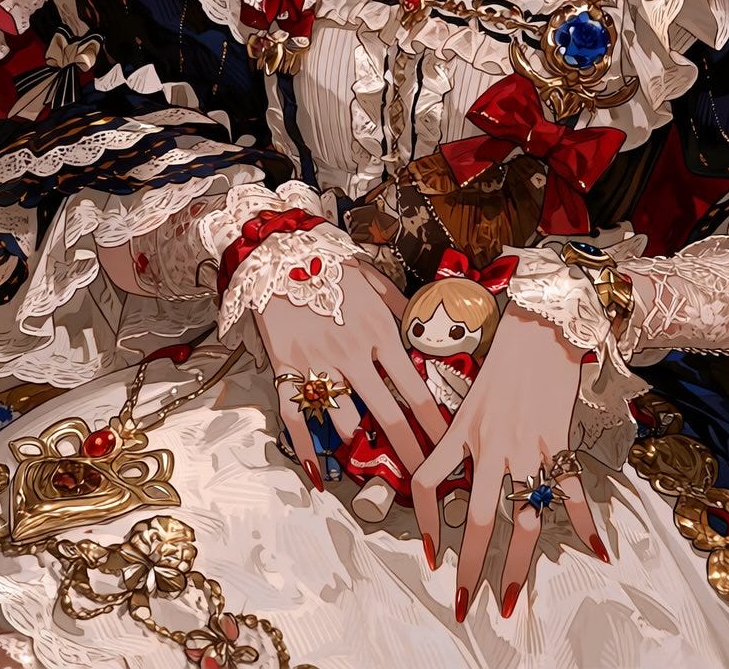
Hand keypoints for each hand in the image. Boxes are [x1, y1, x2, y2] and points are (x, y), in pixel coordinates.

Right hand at [254, 260, 446, 490]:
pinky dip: (307, 447)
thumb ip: (404, 313)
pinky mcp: (287, 368)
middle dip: (408, 448)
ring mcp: (317, 363)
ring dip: (359, 440)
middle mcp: (353, 353)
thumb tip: (428, 335)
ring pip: (344, 417)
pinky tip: (318, 473)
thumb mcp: (378, 284)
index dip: (433, 420)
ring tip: (369, 459)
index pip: (414, 387)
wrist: (280, 253)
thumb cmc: (333, 267)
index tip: (448, 444)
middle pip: (387, 412)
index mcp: (379, 332)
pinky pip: (297, 415)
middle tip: (423, 476)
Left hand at [410, 303, 606, 620]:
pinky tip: (598, 550)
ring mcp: (526, 445)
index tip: (431, 556)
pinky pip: (570, 491)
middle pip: (475, 519)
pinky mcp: (559, 439)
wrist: (542, 320)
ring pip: (522, 517)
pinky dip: (584, 523)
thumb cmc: (507, 349)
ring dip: (519, 564)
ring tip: (514, 597)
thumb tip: (460, 466)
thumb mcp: (472, 390)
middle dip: (469, 568)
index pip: (426, 482)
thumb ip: (465, 430)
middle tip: (465, 604)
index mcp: (461, 429)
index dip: (423, 523)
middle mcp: (489, 443)